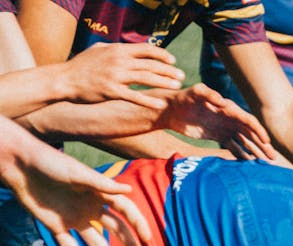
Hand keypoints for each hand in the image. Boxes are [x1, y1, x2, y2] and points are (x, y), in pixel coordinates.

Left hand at [1, 131, 150, 245]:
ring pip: (95, 242)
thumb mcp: (76, 172)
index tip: (147, 239)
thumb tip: (129, 191)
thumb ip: (102, 184)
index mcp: (98, 192)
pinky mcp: (57, 226)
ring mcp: (74, 218)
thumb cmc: (49, 162)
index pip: (124, 210)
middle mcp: (90, 207)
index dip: (137, 223)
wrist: (19, 165)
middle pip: (116, 229)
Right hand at [61, 43, 184, 110]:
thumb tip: (127, 48)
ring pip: (146, 78)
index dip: (161, 55)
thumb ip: (115, 49)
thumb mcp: (99, 50)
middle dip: (168, 70)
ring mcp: (115, 76)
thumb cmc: (82, 66)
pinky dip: (149, 100)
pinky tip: (161, 104)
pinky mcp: (111, 91)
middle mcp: (119, 60)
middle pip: (149, 64)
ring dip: (163, 82)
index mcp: (118, 49)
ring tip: (176, 87)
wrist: (65, 79)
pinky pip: (134, 96)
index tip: (173, 61)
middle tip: (181, 76)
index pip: (145, 49)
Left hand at [155, 84, 275, 160]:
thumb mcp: (195, 92)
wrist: (171, 109)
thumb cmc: (183, 98)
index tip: (267, 143)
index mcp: (228, 109)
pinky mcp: (219, 136)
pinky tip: (249, 166)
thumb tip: (224, 102)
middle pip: (251, 134)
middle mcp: (230, 119)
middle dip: (263, 146)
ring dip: (255, 153)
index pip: (248, 121)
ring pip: (245, 142)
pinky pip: (234, 147)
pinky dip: (242, 156)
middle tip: (273, 159)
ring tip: (265, 166)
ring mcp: (226, 128)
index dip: (259, 131)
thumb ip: (209, 94)